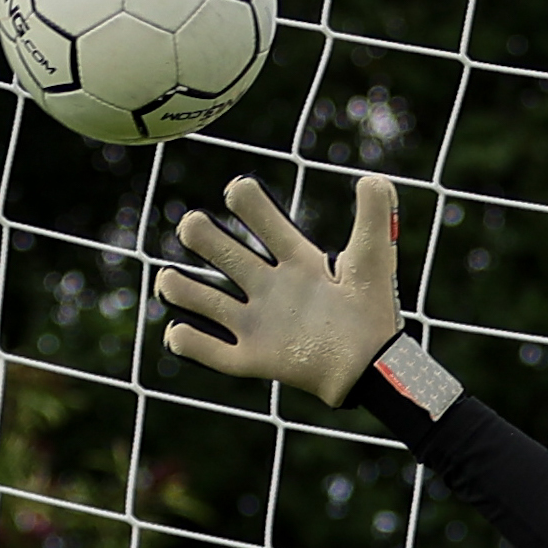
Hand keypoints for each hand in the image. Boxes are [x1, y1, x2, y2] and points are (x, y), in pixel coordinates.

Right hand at [156, 174, 398, 405]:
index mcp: (297, 261)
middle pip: (221, 251)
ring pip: (205, 300)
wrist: (374, 370)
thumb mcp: (375, 260)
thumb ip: (376, 216)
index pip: (261, 218)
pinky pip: (210, 352)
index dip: (245, 200)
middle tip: (194, 229)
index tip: (238, 192)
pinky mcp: (254, 359)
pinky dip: (187, 342)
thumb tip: (373, 177)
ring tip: (171, 282)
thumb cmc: (373, 314)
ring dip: (180, 288)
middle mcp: (271, 288)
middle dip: (200, 234)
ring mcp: (259, 324)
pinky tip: (180, 331)